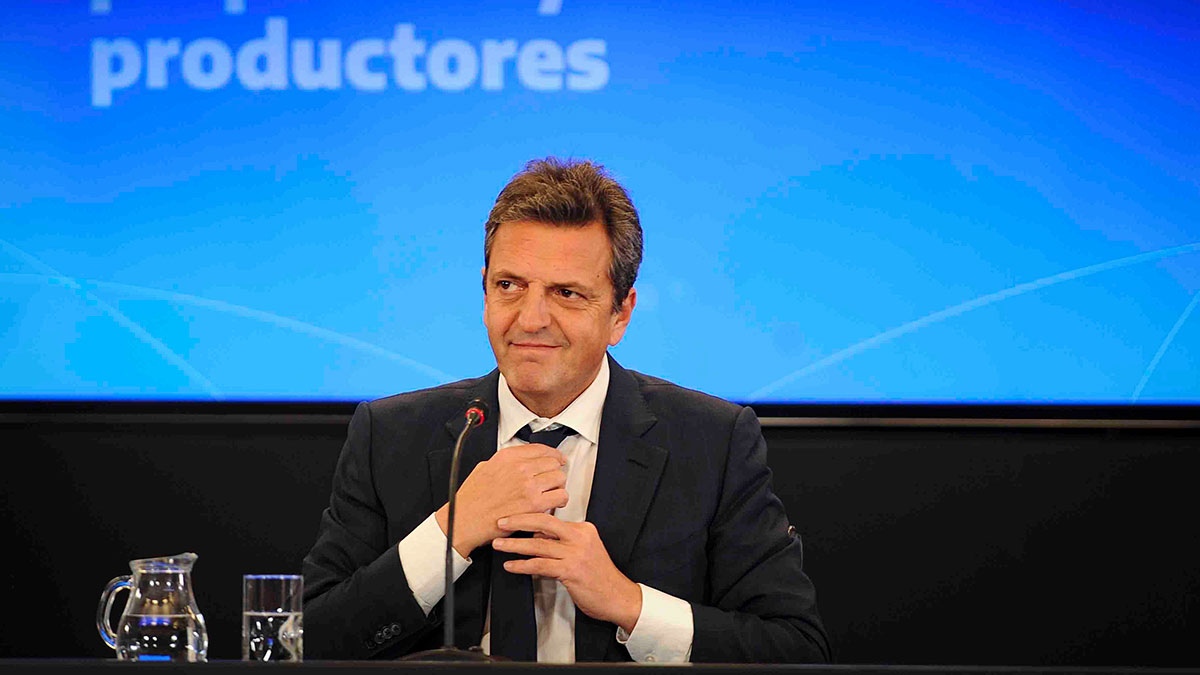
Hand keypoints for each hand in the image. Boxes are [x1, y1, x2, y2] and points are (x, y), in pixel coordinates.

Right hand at [436, 444, 567, 555]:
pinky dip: (559, 501)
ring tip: (551, 494)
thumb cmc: (470, 499)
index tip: (556, 459)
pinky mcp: (534, 504)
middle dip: (554, 471)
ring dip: (557, 486)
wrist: (464, 520)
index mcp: (507, 457)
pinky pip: (560, 496)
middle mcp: (520, 468)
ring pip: (560, 478)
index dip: (552, 454)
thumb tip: (519, 463)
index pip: (541, 448)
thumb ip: (504, 463)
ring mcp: (528, 485)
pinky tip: (551, 505)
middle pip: (553, 462)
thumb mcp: (484, 468)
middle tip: (552, 481)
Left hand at [493, 513, 642, 633]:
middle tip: (500, 522)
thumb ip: (561, 542)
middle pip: (543, 523)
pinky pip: (540, 565)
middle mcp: (580, 537)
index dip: (528, 517)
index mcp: (583, 529)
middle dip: (518, 521)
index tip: (512, 517)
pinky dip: (522, 565)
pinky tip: (511, 566)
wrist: (618, 597)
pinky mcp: (571, 570)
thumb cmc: (600, 577)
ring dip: (514, 545)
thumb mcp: (583, 551)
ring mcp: (576, 553)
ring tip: (499, 544)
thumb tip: (537, 537)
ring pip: (538, 545)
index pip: (551, 518)